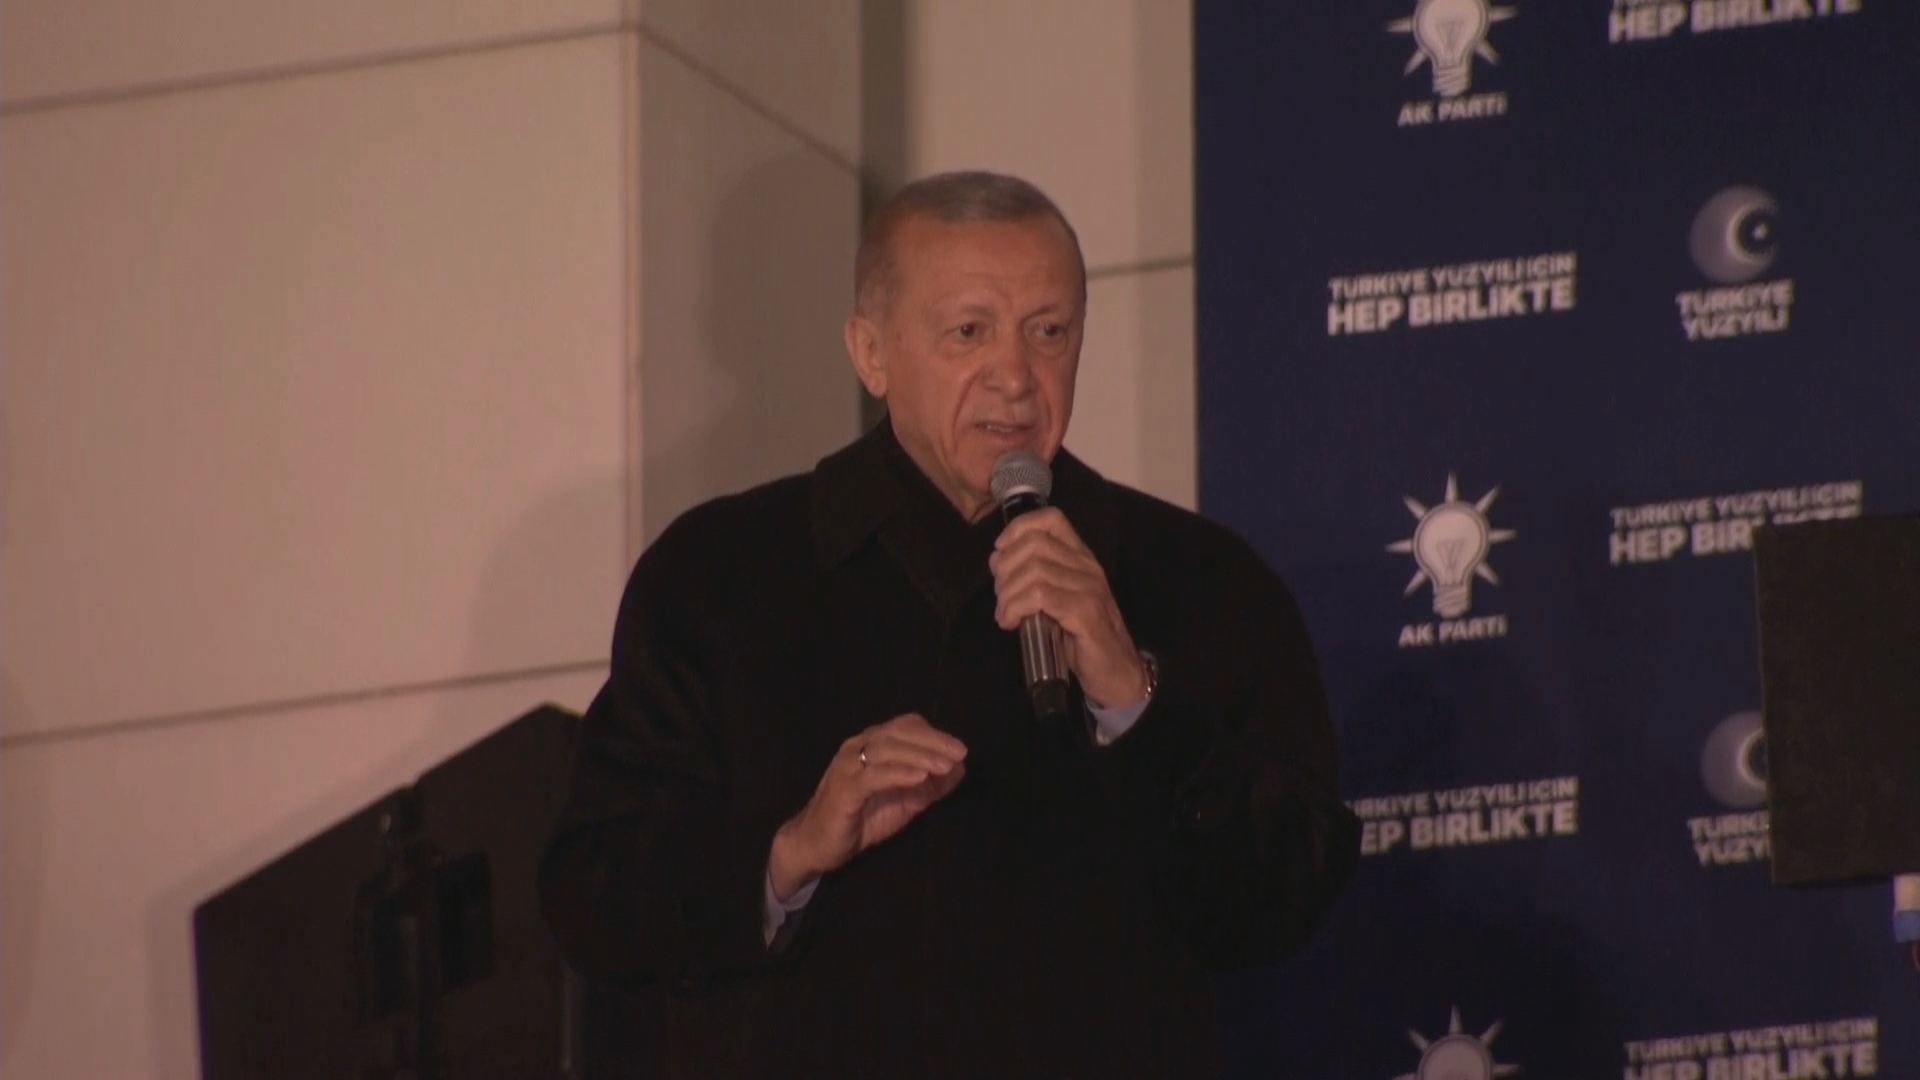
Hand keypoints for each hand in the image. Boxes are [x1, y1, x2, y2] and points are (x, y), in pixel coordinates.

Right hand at [767, 713, 966, 898]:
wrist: (817, 845)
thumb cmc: (861, 820)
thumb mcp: (904, 802)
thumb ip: (930, 786)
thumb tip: (960, 770)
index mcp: (873, 745)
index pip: (906, 727)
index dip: (934, 734)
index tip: (960, 750)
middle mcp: (858, 747)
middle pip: (899, 733)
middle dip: (933, 741)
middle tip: (960, 753)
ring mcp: (848, 765)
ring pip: (887, 750)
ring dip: (920, 756)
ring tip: (945, 765)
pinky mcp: (843, 788)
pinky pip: (873, 776)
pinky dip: (898, 773)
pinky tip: (920, 778)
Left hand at [989, 507, 1148, 707]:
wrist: (1116, 672)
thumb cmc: (1082, 638)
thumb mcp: (1057, 601)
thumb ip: (1035, 579)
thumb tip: (999, 565)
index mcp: (1080, 558)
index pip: (1051, 519)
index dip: (1018, 528)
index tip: (1000, 552)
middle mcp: (1087, 566)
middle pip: (1034, 544)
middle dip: (1005, 568)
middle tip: (1001, 595)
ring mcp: (1089, 588)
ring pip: (1033, 571)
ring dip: (1007, 594)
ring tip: (1006, 614)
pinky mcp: (1085, 612)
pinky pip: (1040, 596)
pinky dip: (1016, 608)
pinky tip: (1011, 622)